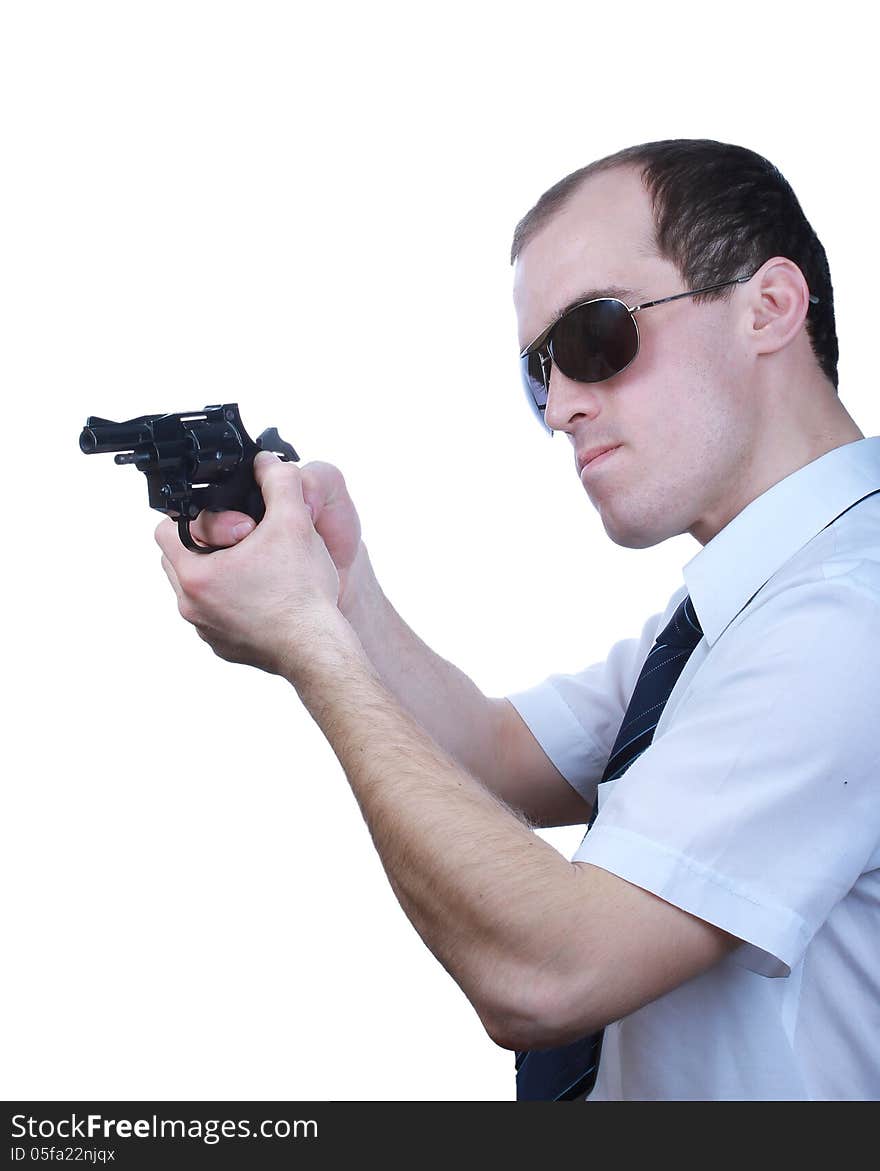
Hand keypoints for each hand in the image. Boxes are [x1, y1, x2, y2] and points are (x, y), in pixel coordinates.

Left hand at [155, 451, 356, 678]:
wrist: (319, 650)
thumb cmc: (302, 596)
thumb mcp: (294, 522)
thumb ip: (278, 482)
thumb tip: (268, 463)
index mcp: (195, 575)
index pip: (167, 529)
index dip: (202, 517)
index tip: (238, 524)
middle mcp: (191, 606)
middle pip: (180, 558)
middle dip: (211, 543)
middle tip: (248, 542)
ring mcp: (206, 630)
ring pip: (199, 588)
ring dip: (222, 572)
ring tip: (260, 568)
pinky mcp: (224, 646)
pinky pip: (218, 615)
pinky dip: (235, 602)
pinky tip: (267, 596)